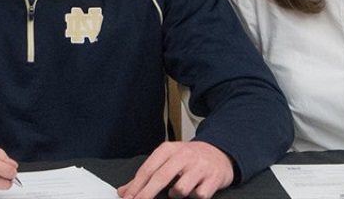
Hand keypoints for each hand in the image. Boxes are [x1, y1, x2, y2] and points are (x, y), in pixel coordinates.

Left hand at [117, 141, 233, 198]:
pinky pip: (199, 195)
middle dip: (146, 194)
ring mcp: (200, 167)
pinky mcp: (214, 178)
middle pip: (161, 177)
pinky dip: (195, 196)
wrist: (219, 153)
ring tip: (179, 189)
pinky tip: (196, 189)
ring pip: (181, 190)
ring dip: (177, 194)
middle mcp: (184, 155)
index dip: (136, 186)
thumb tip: (123, 191)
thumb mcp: (166, 161)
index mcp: (169, 149)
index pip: (148, 169)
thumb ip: (145, 177)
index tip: (127, 198)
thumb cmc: (188, 159)